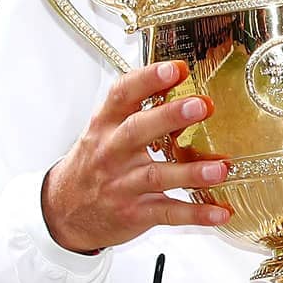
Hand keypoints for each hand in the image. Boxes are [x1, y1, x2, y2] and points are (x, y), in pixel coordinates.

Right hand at [40, 61, 231, 253]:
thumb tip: (182, 80)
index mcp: (105, 126)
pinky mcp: (134, 213)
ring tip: (220, 168)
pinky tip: (219, 212)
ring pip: (157, 175)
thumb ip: (137, 109)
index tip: (175, 68)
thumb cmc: (93, 165)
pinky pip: (168, 213)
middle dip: (170, 117)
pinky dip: (196, 214)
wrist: (62, 213)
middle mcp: (112, 153)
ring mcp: (123, 185)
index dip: (148, 79)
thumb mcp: (104, 132)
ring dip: (191, 172)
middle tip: (201, 105)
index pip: (122, 95)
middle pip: (139, 131)